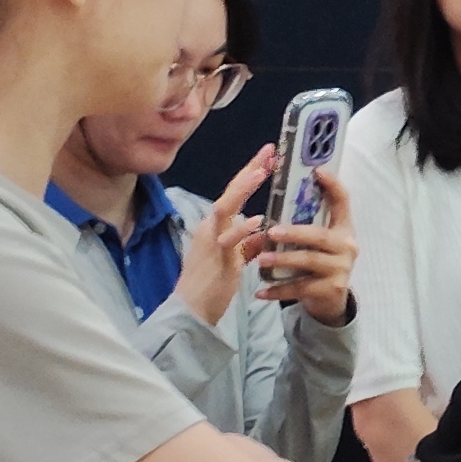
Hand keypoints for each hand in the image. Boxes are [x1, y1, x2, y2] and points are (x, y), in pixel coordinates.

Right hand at [171, 150, 272, 328]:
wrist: (191, 309)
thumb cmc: (210, 284)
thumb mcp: (234, 258)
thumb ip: (247, 243)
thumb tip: (263, 231)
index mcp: (215, 224)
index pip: (234, 192)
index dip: (250, 172)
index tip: (269, 154)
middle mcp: (211, 226)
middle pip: (230, 191)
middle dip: (249, 170)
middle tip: (270, 151)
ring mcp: (211, 241)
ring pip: (224, 208)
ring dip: (242, 189)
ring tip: (261, 172)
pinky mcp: (215, 259)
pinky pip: (227, 241)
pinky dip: (240, 229)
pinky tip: (255, 220)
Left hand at [251, 163, 354, 325]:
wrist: (331, 300)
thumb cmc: (319, 262)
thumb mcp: (319, 240)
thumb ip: (308, 221)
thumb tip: (281, 192)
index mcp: (344, 228)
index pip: (343, 202)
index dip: (333, 186)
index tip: (317, 171)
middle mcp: (347, 247)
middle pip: (320, 236)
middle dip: (294, 232)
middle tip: (270, 232)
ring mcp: (340, 269)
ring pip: (309, 261)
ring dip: (283, 260)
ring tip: (261, 260)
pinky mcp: (330, 290)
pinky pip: (300, 288)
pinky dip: (278, 290)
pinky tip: (260, 292)